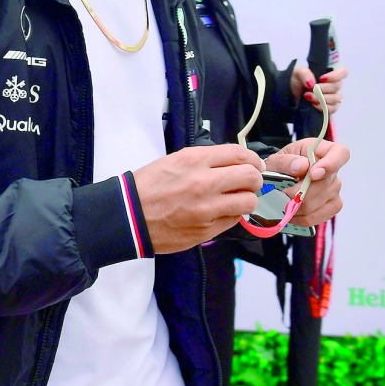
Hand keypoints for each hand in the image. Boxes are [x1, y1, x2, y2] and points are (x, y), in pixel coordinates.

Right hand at [132, 144, 264, 253]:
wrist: (130, 216)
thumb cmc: (149, 186)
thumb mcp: (175, 160)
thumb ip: (206, 160)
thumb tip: (233, 164)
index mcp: (195, 160)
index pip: (240, 155)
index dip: (253, 160)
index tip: (254, 165)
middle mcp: (204, 183)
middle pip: (250, 177)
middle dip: (255, 179)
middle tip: (250, 182)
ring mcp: (207, 209)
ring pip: (249, 202)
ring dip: (247, 199)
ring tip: (237, 199)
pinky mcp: (207, 230)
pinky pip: (234, 220)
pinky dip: (232, 215)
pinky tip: (221, 212)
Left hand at [264, 138, 349, 226]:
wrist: (281, 178)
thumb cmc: (283, 165)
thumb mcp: (278, 158)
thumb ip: (287, 161)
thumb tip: (301, 166)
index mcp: (323, 151)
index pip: (341, 153)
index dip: (330, 164)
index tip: (313, 174)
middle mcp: (334, 171)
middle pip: (324, 185)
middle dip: (300, 192)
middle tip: (282, 193)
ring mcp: (335, 190)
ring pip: (318, 203)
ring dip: (297, 206)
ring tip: (282, 204)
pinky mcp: (332, 206)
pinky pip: (318, 216)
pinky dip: (301, 218)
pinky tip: (291, 213)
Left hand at [291, 64, 347, 114]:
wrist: (291, 95)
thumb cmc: (297, 81)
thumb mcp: (298, 73)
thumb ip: (305, 74)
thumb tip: (312, 84)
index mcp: (329, 73)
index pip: (343, 72)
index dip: (335, 76)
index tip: (322, 79)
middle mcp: (334, 85)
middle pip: (337, 86)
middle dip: (322, 89)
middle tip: (310, 89)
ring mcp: (333, 97)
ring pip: (335, 99)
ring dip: (321, 99)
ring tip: (308, 97)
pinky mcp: (330, 107)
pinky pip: (332, 109)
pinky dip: (322, 107)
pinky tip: (313, 105)